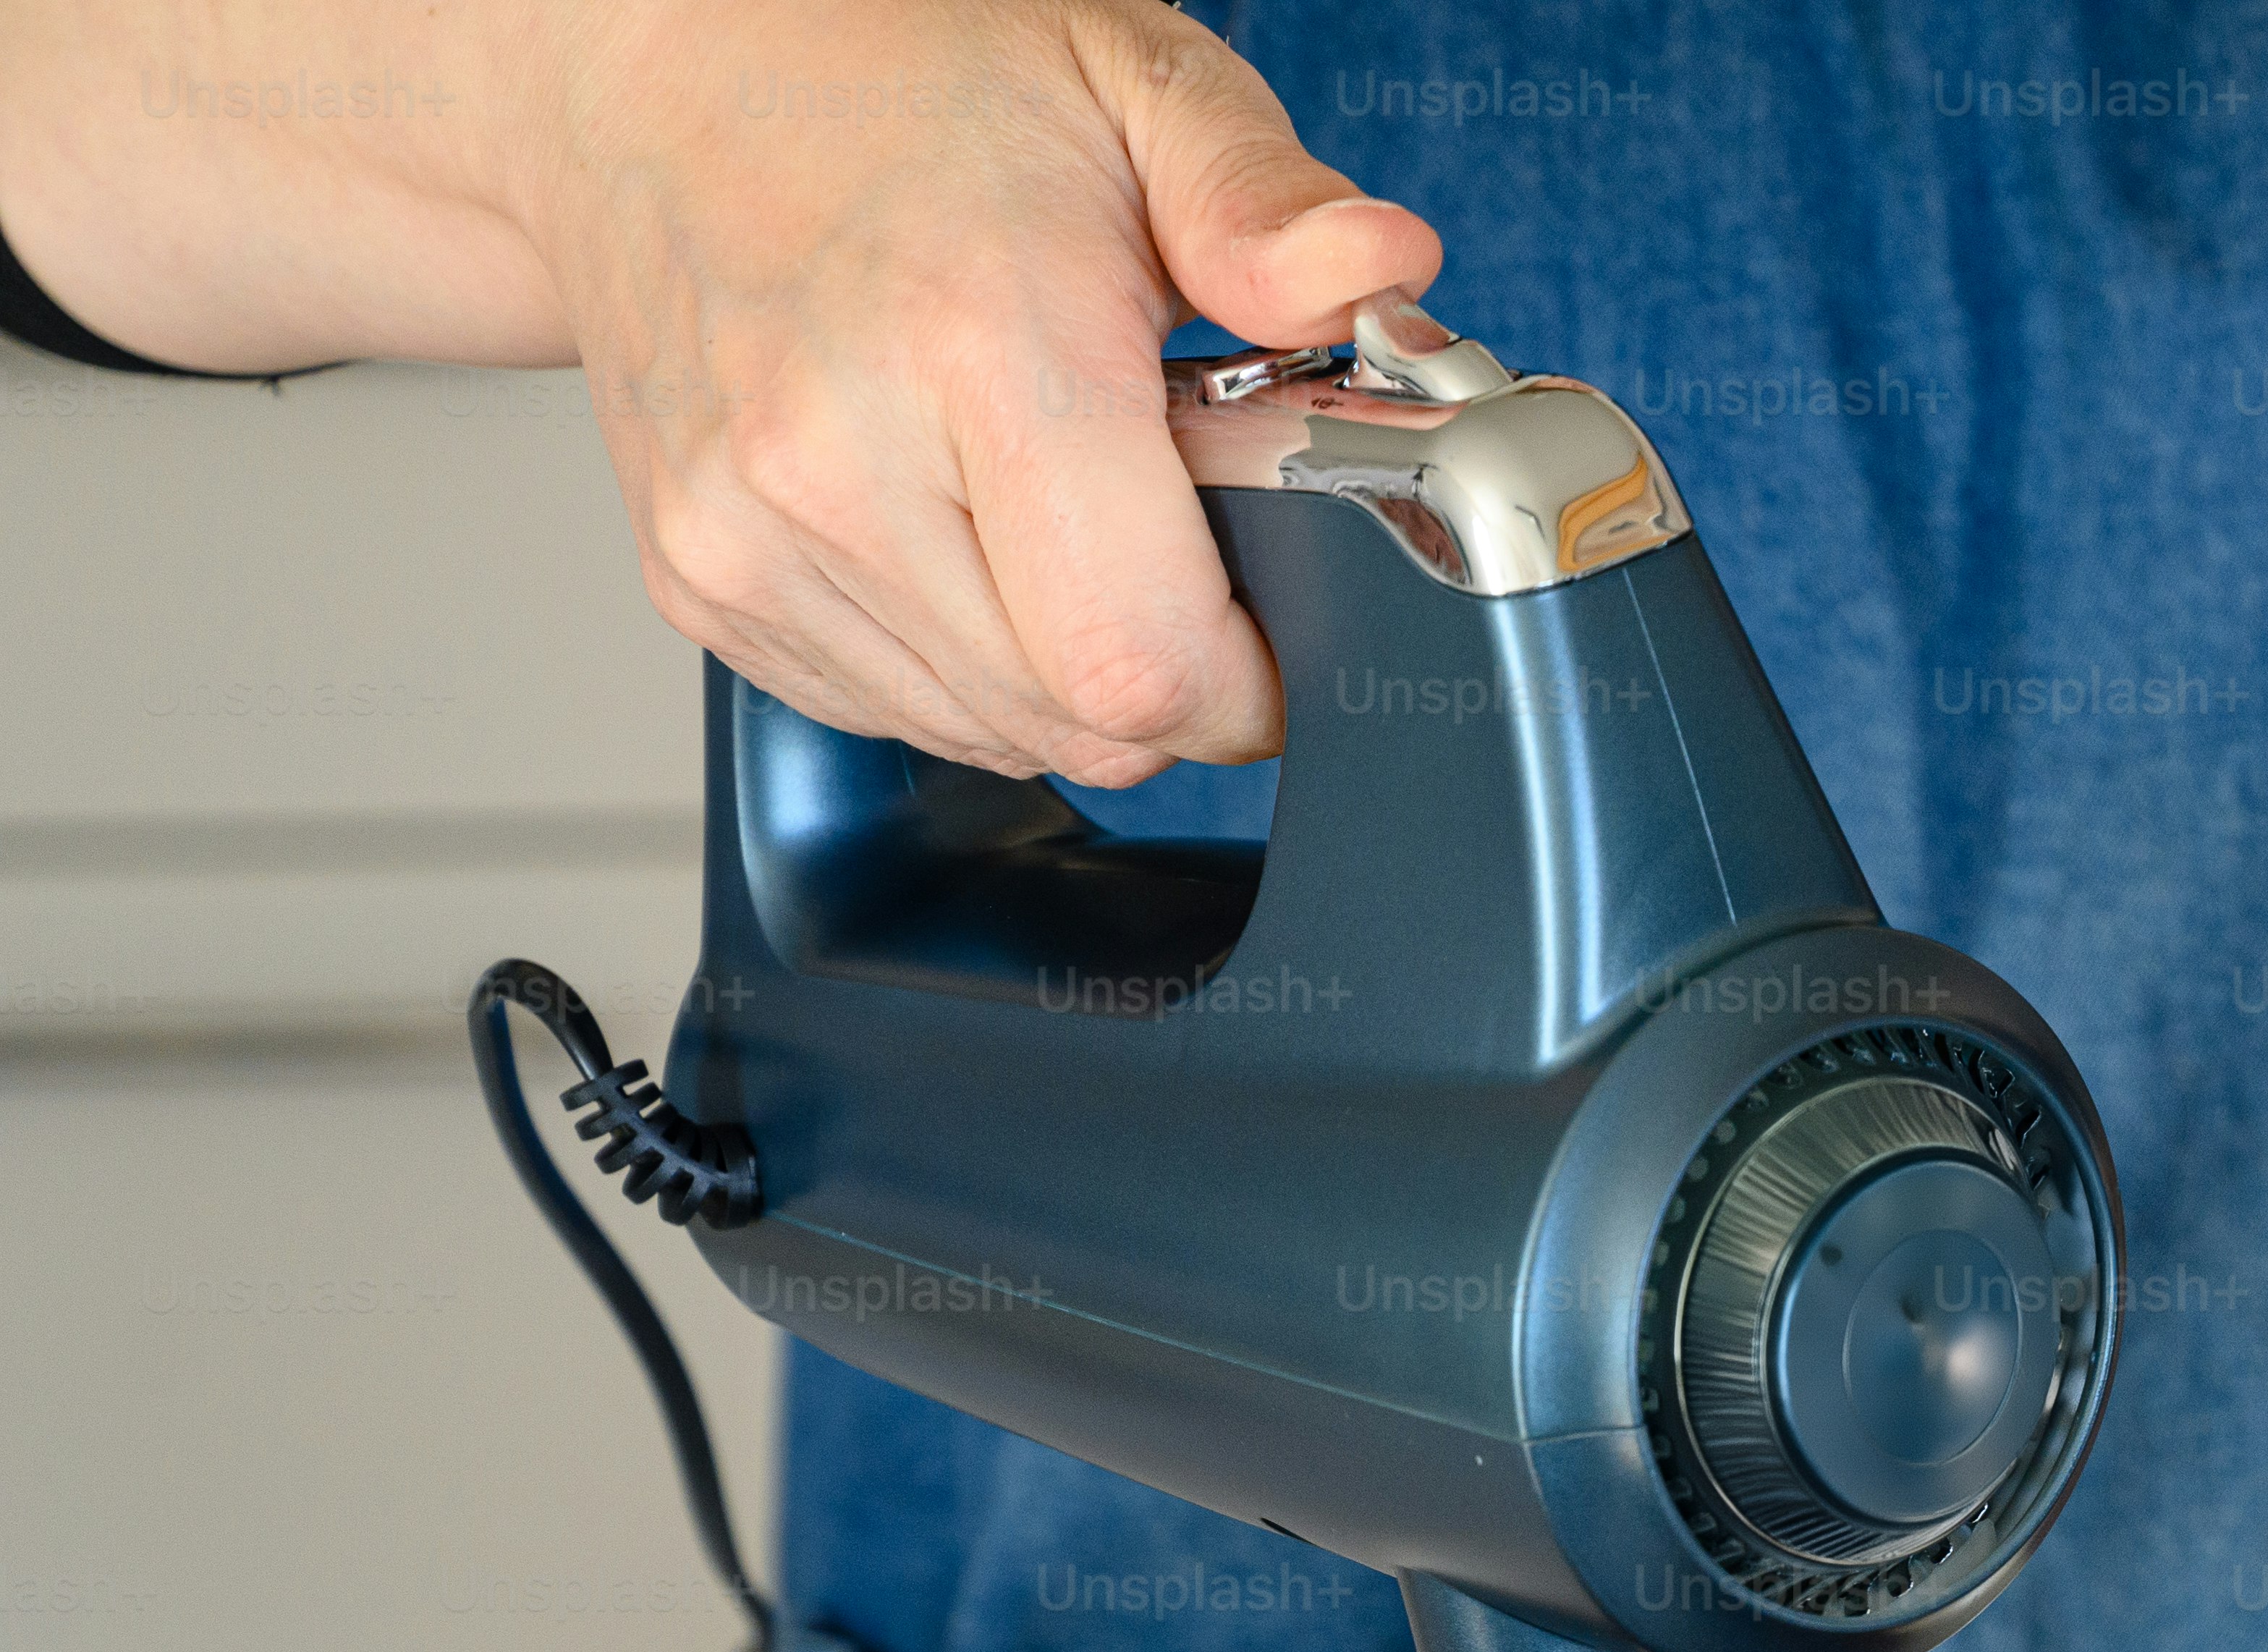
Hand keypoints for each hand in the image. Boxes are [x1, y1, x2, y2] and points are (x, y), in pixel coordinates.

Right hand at [0, 0, 1430, 781]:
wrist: (656, 64)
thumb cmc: (897, 70)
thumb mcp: (1134, 83)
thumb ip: (1274, 207)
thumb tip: (1378, 276)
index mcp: (973, 347)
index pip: (1146, 662)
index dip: (1252, 678)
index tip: (1275, 608)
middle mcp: (833, 461)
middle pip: (1082, 722)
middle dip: (1174, 670)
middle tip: (1174, 534)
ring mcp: (748, 534)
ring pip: (996, 734)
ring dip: (1068, 668)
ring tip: (1059, 508)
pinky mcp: (701, 582)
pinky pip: (897, 711)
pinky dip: (966, 659)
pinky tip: (964, 525)